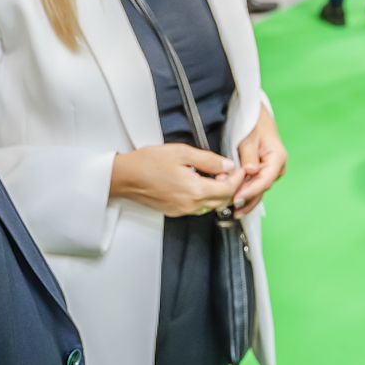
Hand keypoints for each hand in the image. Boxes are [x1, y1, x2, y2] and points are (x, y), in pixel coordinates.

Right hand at [111, 143, 245, 216]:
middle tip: (228, 170)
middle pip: (223, 201)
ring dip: (218, 193)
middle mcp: (191, 205)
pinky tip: (199, 183)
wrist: (125, 177)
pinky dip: (205, 197)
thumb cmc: (147, 163)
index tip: (239, 169)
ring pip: (211, 206)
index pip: (228, 190)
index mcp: (195, 190)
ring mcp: (182, 211)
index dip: (238, 179)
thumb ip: (208, 160)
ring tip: (213, 175)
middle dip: (230, 187)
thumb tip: (227, 165)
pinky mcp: (175, 212)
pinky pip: (198, 207)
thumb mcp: (182, 152)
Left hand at [231, 104, 286, 217]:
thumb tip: (250, 172)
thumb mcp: (248, 138)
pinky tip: (234, 200)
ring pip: (258, 190)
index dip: (250, 191)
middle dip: (244, 196)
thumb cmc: (253, 124)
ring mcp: (270, 172)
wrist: (255, 116)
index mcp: (277, 158)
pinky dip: (244, 192)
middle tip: (227, 201)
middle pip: (261, 188)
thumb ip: (249, 156)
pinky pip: (254, 186)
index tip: (236, 197)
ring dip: (244, 198)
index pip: (264, 181)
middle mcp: (277, 168)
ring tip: (230, 207)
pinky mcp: (263, 173)